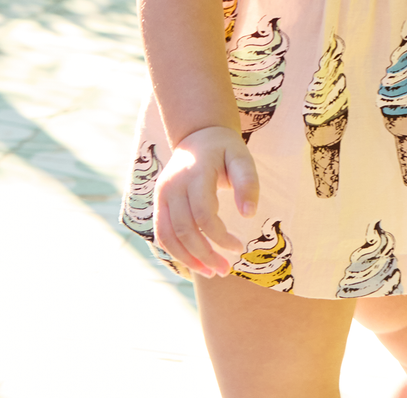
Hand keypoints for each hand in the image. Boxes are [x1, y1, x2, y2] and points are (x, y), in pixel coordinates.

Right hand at [153, 125, 258, 277]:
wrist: (198, 135)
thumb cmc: (225, 149)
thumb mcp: (242, 158)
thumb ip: (247, 183)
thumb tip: (249, 215)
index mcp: (196, 173)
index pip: (204, 215)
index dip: (221, 237)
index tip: (238, 247)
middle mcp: (174, 184)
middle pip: (185, 230)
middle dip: (205, 255)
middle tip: (225, 270)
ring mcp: (162, 193)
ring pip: (169, 236)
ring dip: (189, 259)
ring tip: (211, 272)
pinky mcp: (158, 201)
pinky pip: (161, 233)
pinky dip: (175, 251)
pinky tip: (194, 261)